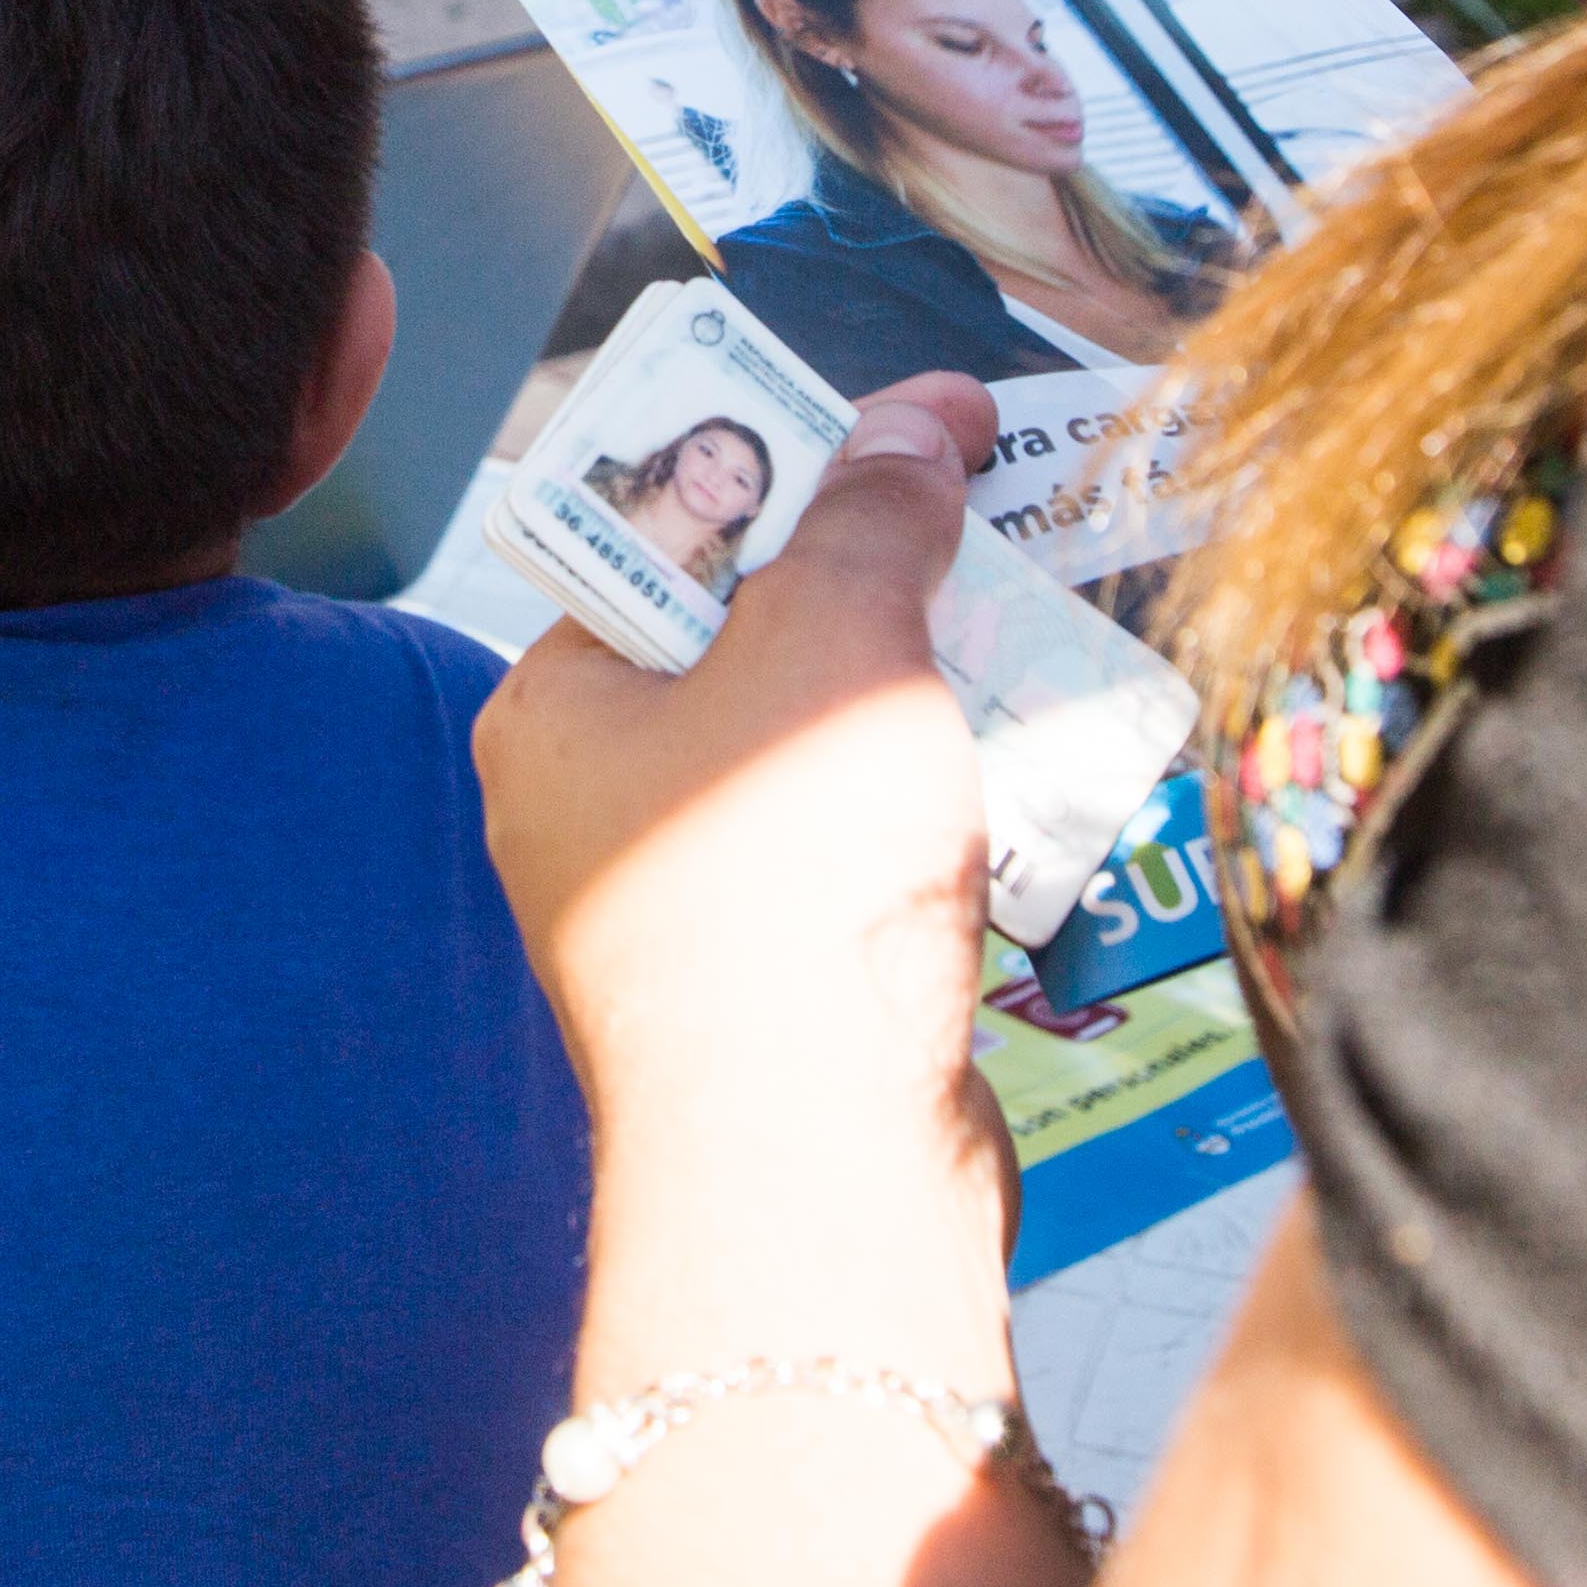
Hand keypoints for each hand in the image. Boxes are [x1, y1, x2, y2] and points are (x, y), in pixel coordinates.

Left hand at [477, 378, 1002, 1144]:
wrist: (818, 1166)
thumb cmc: (787, 883)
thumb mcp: (837, 637)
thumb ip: (874, 513)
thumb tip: (913, 419)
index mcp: (553, 705)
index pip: (665, 532)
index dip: (795, 461)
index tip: (914, 428)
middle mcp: (592, 806)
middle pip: (752, 640)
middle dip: (881, 590)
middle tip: (993, 535)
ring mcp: (680, 910)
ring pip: (818, 755)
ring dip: (926, 708)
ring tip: (1034, 655)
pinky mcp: (772, 993)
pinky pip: (858, 861)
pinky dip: (937, 820)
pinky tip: (1023, 798)